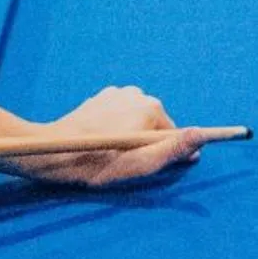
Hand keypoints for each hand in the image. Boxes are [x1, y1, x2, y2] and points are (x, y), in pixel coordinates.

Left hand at [5, 84, 203, 187]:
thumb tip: (202, 136)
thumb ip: (173, 149)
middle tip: (123, 161)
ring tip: (110, 152)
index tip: (146, 165)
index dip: (163, 154)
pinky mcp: (100, 98)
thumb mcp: (141, 164)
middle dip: (145, 143)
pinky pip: (120, 115)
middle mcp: (137, 93)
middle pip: (155, 125)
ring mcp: (116, 93)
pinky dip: (116, 127)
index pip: (173, 135)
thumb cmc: (99, 163)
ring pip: (137, 120)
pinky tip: (101, 141)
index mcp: (151, 107)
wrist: (56, 151)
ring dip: (130, 135)